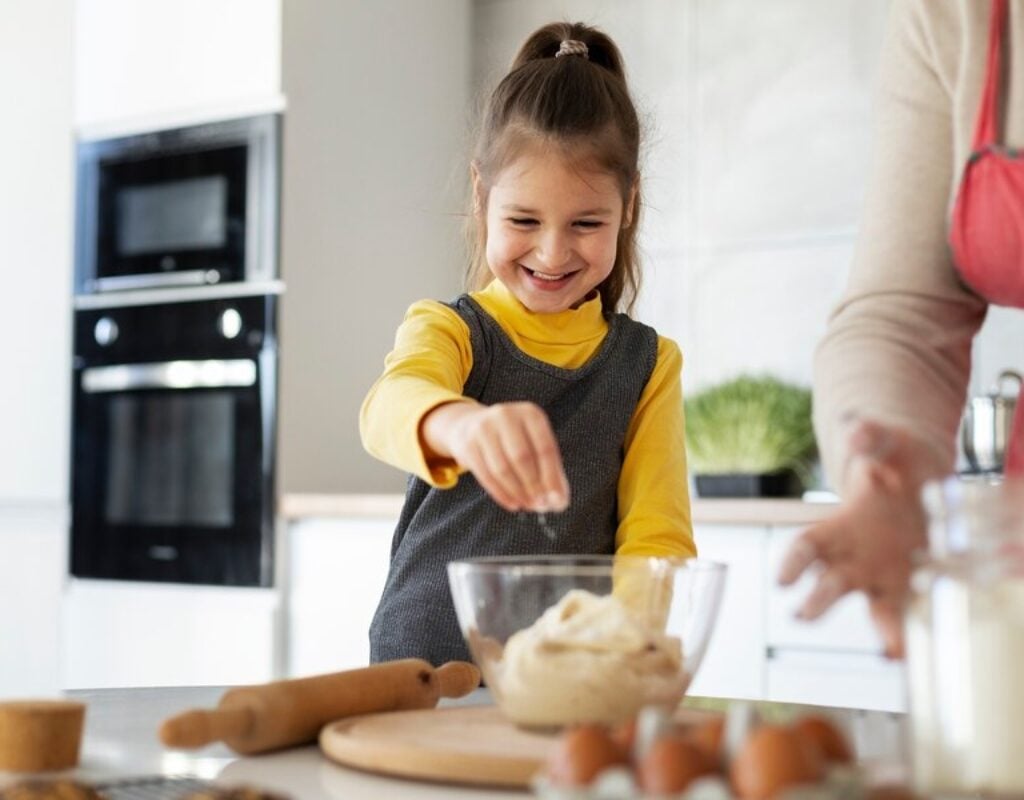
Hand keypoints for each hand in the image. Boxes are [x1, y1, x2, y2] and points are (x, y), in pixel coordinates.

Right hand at [421, 400, 569, 512]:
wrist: (471, 426)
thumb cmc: (513, 440)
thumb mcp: (534, 444)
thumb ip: (550, 471)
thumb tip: (559, 502)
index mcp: (530, 413)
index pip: (545, 448)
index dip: (552, 476)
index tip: (557, 499)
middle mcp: (506, 415)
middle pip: (522, 458)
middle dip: (533, 486)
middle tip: (541, 505)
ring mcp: (484, 428)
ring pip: (502, 469)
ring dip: (518, 492)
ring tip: (528, 505)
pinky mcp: (468, 444)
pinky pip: (486, 475)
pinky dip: (502, 494)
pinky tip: (513, 504)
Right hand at [777, 420, 931, 657]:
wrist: (923, 480)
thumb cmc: (895, 459)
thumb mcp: (884, 441)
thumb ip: (869, 436)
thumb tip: (856, 432)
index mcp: (838, 527)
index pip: (807, 547)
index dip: (793, 563)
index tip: (782, 579)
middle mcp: (854, 558)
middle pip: (830, 583)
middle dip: (817, 601)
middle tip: (802, 617)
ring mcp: (886, 576)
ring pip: (877, 606)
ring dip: (883, 628)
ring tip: (891, 648)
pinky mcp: (917, 586)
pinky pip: (915, 611)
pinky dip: (917, 629)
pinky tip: (922, 646)